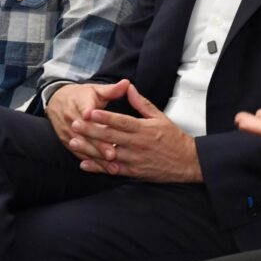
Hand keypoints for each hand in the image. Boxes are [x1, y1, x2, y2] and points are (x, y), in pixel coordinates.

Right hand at [47, 79, 130, 159]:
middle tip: (113, 154)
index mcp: (81, 104)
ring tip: (111, 165)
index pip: (87, 112)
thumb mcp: (96, 90)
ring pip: (83, 147)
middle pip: (86, 134)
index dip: (92, 119)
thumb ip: (112, 89)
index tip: (103, 126)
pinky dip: (91, 162)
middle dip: (98, 145)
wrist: (57, 101)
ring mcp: (69, 133)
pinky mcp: (68, 141)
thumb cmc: (82, 95)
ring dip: (96, 157)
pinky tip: (102, 169)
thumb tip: (127, 83)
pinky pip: (80, 153)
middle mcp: (73, 120)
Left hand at [70, 84, 202, 182]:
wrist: (187, 162)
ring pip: (107, 154)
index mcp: (144, 129)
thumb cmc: (173, 138)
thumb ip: (142, 104)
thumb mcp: (160, 117)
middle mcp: (138, 144)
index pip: (121, 121)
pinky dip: (98, 168)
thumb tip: (130, 88)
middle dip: (90, 130)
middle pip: (110, 136)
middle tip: (74, 124)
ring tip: (73, 143)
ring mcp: (135, 159)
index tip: (90, 111)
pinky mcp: (134, 172)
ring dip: (89, 149)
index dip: (105, 116)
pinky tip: (85, 163)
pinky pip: (112, 170)